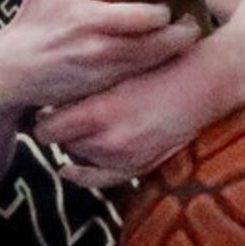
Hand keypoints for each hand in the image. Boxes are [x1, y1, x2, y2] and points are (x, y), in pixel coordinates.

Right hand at [0, 0, 198, 110]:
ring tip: (185, 40)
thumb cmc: (29, 25)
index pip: (147, 17)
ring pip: (155, 65)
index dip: (166, 13)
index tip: (171, 6)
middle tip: (193, 24)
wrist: (10, 74)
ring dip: (174, 53)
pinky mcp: (105, 90)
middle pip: (161, 44)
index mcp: (92, 19)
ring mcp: (106, 73)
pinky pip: (141, 80)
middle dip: (183, 34)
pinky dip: (156, 70)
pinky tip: (165, 61)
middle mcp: (103, 48)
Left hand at [34, 62, 206, 188]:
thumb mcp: (114, 71)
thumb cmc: (159, 67)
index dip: (43, 120)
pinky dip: (82, 174)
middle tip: (63, 115)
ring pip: (80, 156)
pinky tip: (68, 170)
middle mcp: (108, 143)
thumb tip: (51, 103)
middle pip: (63, 143)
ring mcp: (124, 159)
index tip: (44, 110)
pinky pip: (100, 178)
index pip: (47, 130)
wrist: (201, 84)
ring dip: (77, 144)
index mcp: (98, 114)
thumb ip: (82, 88)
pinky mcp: (138, 166)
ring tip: (81, 126)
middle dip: (61, 130)